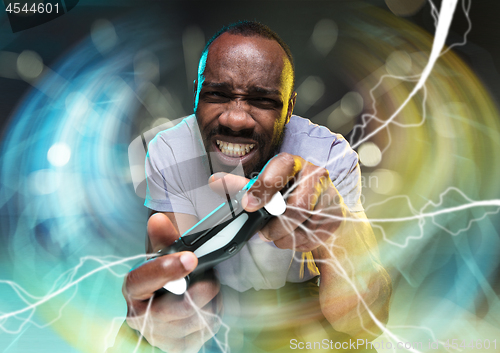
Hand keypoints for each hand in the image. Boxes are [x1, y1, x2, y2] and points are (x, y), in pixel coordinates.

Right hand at [123, 213, 222, 352]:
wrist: (165, 313)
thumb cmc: (164, 280)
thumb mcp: (161, 258)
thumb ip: (163, 239)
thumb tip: (159, 219)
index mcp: (133, 290)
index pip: (141, 281)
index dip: (164, 269)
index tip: (190, 257)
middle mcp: (141, 318)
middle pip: (178, 308)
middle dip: (201, 289)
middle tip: (209, 277)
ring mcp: (161, 337)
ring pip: (198, 318)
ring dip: (211, 300)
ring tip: (207, 287)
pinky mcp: (180, 348)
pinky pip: (207, 329)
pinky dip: (214, 312)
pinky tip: (208, 303)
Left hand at [208, 152, 344, 251]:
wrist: (320, 202)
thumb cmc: (286, 191)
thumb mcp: (264, 184)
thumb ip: (243, 185)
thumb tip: (215, 181)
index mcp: (292, 162)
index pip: (281, 167)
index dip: (264, 186)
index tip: (247, 204)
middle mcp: (314, 174)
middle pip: (297, 204)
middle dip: (276, 224)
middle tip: (263, 233)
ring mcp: (329, 195)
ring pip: (305, 224)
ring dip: (284, 236)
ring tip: (274, 235)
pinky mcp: (335, 215)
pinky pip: (314, 236)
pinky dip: (298, 243)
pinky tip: (292, 237)